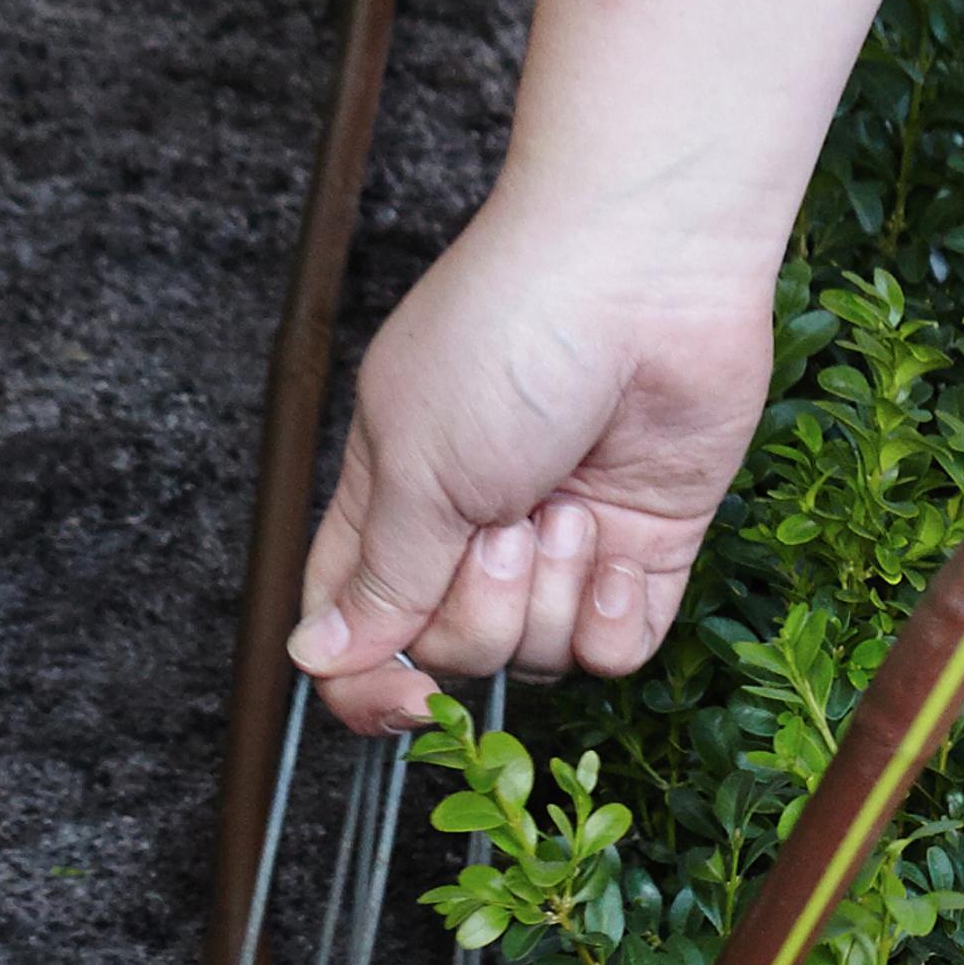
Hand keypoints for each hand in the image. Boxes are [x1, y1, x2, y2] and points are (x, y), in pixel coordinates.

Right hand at [290, 202, 775, 729]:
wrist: (647, 271)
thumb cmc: (511, 336)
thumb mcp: (418, 465)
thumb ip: (378, 577)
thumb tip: (316, 659)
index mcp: (393, 501)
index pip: (358, 628)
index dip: (370, 681)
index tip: (404, 693)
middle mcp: (475, 529)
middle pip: (455, 652)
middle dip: (481, 609)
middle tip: (506, 521)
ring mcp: (563, 540)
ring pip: (539, 658)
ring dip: (551, 597)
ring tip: (568, 506)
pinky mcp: (647, 545)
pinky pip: (618, 648)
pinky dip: (612, 618)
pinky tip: (617, 554)